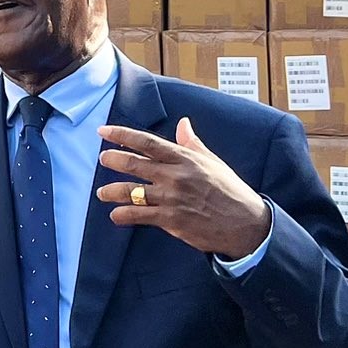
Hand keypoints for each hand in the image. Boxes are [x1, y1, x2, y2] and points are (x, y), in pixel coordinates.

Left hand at [96, 118, 272, 259]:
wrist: (246, 224)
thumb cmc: (230, 191)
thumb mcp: (213, 162)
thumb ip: (193, 144)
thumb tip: (183, 123)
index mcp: (185, 158)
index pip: (147, 142)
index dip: (122, 135)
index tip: (104, 131)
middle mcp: (175, 176)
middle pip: (133, 163)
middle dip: (112, 159)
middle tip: (102, 159)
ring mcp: (171, 198)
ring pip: (131, 190)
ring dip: (111, 191)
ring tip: (101, 192)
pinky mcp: (171, 220)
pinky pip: (139, 215)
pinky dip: (123, 215)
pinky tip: (115, 215)